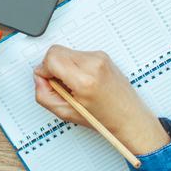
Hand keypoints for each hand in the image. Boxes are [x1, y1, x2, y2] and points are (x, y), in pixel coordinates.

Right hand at [34, 45, 170, 154]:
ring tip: (73, 83)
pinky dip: (73, 65)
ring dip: (63, 65)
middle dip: (51, 66)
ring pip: (65, 51)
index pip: (51, 58)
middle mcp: (93, 64)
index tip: (47, 80)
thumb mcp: (66, 113)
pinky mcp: (102, 55)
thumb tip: (39, 78)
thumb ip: (43, 95)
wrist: (130, 118)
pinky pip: (77, 54)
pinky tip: (81, 79)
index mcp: (85, 80)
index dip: (43, 70)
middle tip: (59, 83)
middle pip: (56, 51)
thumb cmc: (105, 118)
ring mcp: (99, 57)